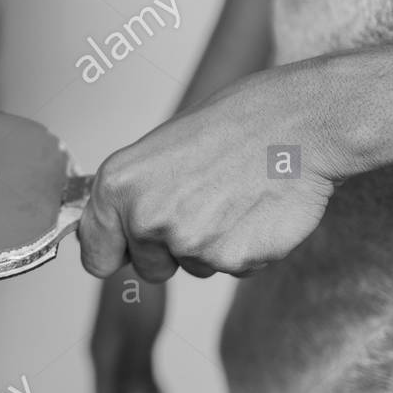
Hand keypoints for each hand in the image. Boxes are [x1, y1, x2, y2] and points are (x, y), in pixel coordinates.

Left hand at [78, 69, 339, 280]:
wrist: (296, 123)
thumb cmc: (231, 127)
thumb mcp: (155, 152)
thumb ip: (127, 199)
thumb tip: (101, 235)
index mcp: (115, 186)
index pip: (96, 255)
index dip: (118, 252)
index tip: (131, 245)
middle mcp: (144, 218)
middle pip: (149, 269)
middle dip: (172, 248)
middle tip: (203, 201)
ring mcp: (187, 242)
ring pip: (193, 267)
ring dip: (212, 243)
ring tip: (233, 197)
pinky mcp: (231, 259)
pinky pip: (232, 268)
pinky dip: (245, 247)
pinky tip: (256, 209)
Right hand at [91, 267, 165, 392]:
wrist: (134, 250)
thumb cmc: (136, 288)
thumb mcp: (141, 332)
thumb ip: (136, 371)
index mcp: (103, 357)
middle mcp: (106, 355)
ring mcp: (117, 344)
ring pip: (128, 390)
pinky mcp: (131, 334)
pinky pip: (137, 371)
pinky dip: (148, 389)